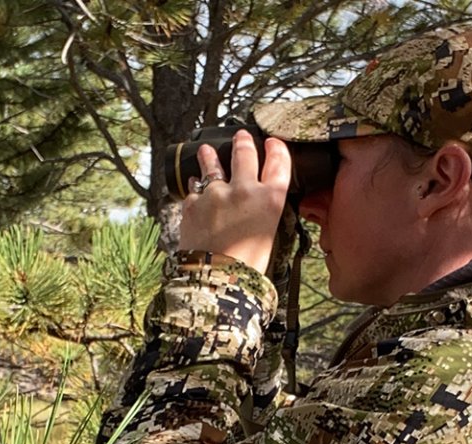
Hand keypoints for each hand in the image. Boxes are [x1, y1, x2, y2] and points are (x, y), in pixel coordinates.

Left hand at [177, 130, 291, 275]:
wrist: (215, 279)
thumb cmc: (248, 267)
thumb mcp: (268, 237)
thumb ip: (263, 215)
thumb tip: (257, 207)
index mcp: (270, 200)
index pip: (279, 163)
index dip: (277, 150)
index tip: (273, 143)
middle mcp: (244, 190)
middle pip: (244, 154)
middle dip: (242, 142)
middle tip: (241, 136)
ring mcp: (216, 193)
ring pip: (212, 164)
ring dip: (210, 156)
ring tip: (206, 150)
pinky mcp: (193, 203)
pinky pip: (194, 189)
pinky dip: (195, 189)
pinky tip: (194, 187)